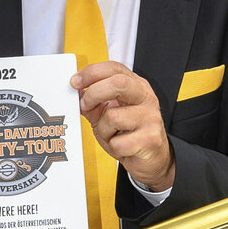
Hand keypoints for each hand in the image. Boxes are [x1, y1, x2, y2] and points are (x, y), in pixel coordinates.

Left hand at [73, 61, 173, 190]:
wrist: (152, 160)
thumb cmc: (129, 135)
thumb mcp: (108, 114)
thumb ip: (93, 102)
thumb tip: (76, 92)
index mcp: (136, 86)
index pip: (114, 68)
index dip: (92, 73)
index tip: (75, 82)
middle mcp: (146, 98)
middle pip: (119, 83)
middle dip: (94, 93)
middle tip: (85, 105)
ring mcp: (150, 117)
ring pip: (113, 117)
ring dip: (103, 130)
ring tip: (111, 135)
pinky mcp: (150, 138)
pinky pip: (118, 142)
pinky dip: (113, 147)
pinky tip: (122, 147)